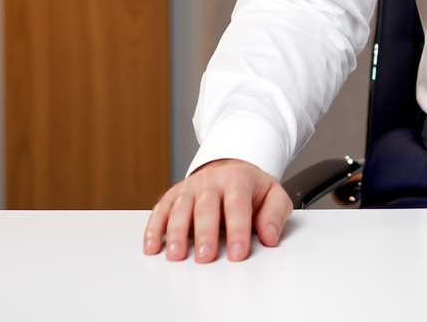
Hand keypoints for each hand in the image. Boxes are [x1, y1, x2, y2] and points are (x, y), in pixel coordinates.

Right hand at [144, 158, 290, 262]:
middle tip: (205, 257)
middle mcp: (211, 180)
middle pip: (206, 207)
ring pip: (180, 208)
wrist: (231, 169)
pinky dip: (154, 228)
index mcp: (238, 179)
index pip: (237, 206)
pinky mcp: (174, 195)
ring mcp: (190, 187)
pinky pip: (160, 210)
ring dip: (176, 233)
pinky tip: (152, 246)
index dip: (237, 230)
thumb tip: (270, 236)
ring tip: (176, 255)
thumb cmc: (252, 188)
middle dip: (205, 233)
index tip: (237, 253)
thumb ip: (275, 215)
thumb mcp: (274, 195)